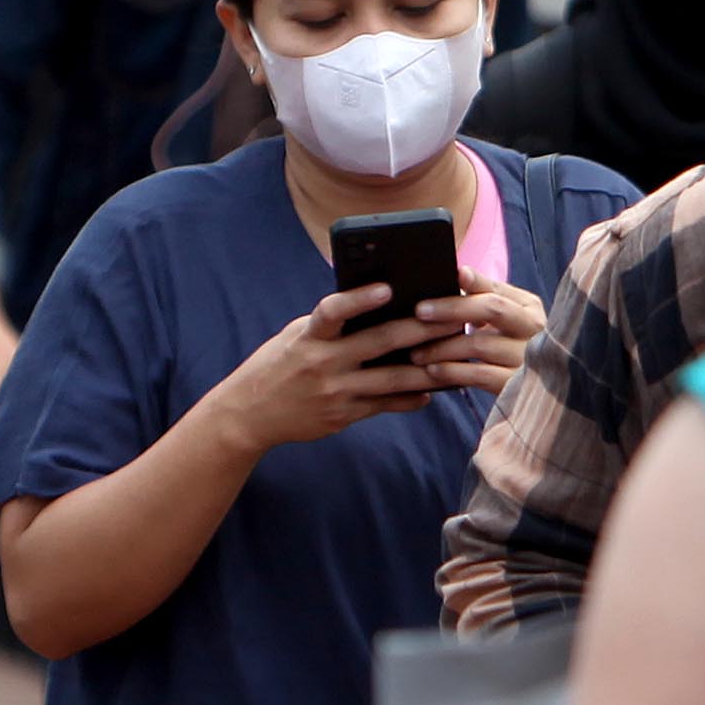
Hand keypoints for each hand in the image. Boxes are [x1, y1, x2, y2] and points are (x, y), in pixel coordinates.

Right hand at [200, 288, 446, 456]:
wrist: (250, 414)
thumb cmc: (278, 365)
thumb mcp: (297, 337)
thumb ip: (331, 324)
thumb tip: (375, 305)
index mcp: (309, 337)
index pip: (333, 312)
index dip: (359, 299)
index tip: (387, 288)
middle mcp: (323, 364)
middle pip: (378, 343)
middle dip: (419, 330)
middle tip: (451, 318)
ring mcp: (335, 393)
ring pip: (391, 380)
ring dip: (426, 369)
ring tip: (454, 357)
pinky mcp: (343, 416)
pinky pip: (384, 406)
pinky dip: (409, 398)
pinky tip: (431, 392)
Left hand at [400, 274, 545, 398]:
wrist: (531, 395)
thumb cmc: (504, 348)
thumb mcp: (500, 322)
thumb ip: (481, 296)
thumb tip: (457, 272)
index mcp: (528, 308)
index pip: (497, 288)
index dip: (473, 282)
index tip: (448, 276)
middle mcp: (535, 329)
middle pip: (492, 309)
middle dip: (452, 308)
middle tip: (419, 311)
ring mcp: (528, 359)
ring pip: (480, 344)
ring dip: (442, 347)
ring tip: (415, 352)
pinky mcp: (516, 386)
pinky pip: (479, 375)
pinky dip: (452, 371)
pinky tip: (432, 370)